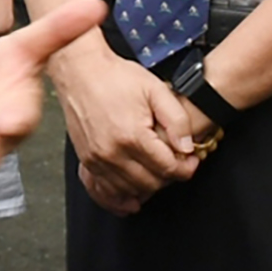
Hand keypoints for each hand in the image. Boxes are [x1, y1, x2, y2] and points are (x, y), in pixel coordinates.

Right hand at [48, 36, 205, 215]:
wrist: (80, 70)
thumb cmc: (116, 77)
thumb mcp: (156, 90)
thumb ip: (176, 120)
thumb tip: (187, 148)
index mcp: (132, 136)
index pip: (168, 168)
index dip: (186, 168)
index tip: (191, 160)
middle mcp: (112, 153)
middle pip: (150, 183)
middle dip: (169, 177)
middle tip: (176, 163)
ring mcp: (96, 159)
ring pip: (129, 191)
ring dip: (148, 187)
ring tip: (157, 173)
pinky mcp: (86, 160)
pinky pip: (103, 191)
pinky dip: (118, 199)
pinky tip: (130, 200)